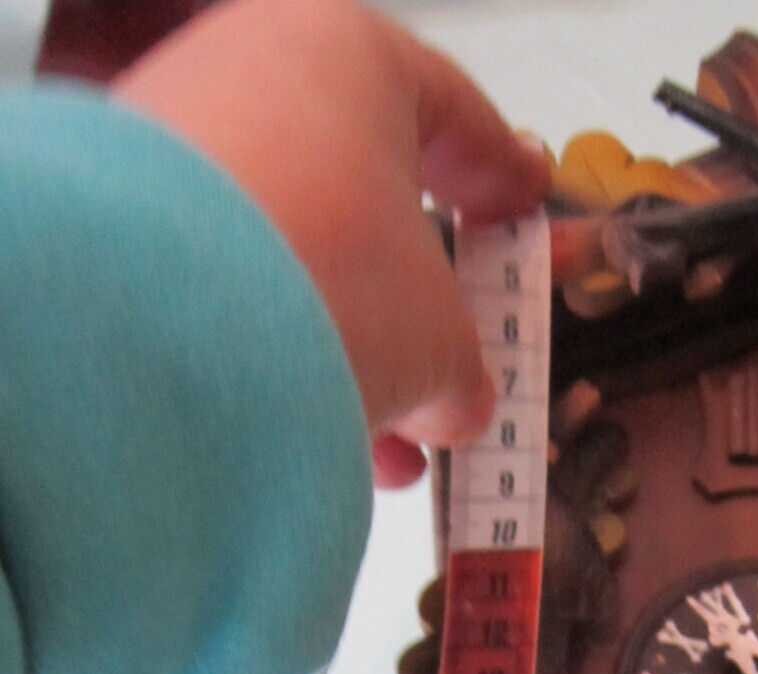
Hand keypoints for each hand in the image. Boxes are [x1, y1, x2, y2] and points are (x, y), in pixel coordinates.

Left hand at [114, 0, 550, 482]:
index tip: (523, 203)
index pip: (453, 109)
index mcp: (348, 51)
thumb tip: (452, 398)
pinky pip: (232, 284)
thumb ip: (462, 360)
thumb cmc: (314, 281)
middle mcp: (250, 71)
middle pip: (364, 193)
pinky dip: (282, 350)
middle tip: (453, 351)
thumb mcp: (439, 336)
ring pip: (299, 252)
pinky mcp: (128, 218)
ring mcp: (178, 139)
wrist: (162, 331)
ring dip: (353, 346)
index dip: (500, 172)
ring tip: (387, 432)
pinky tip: (316, 426)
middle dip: (415, 297)